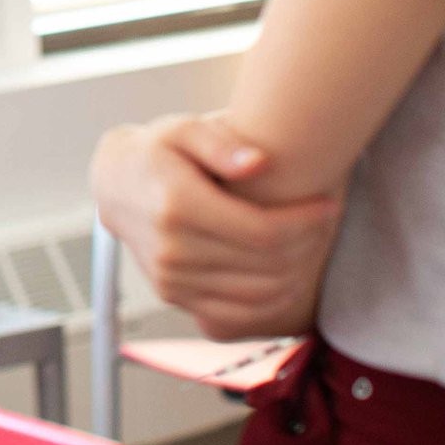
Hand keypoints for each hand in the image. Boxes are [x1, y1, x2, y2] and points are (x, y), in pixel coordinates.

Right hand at [91, 113, 341, 340]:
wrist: (114, 184)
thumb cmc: (157, 151)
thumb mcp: (184, 129)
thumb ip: (222, 142)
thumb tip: (258, 163)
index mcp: (177, 205)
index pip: (261, 231)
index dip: (305, 224)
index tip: (329, 205)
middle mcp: (170, 248)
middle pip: (264, 265)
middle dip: (308, 247)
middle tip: (327, 223)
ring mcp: (169, 277)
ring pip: (255, 295)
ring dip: (295, 275)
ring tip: (311, 246)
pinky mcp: (172, 295)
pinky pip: (234, 314)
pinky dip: (269, 303)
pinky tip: (287, 275)